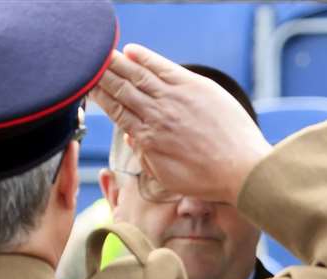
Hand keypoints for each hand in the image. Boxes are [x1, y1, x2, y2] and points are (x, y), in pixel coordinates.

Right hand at [90, 45, 270, 204]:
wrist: (242, 170)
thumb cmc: (208, 179)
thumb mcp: (168, 176)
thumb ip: (146, 155)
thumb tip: (130, 136)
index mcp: (147, 139)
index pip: (116, 111)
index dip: (99, 96)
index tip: (87, 87)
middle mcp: (156, 115)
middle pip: (121, 88)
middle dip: (101, 75)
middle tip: (85, 63)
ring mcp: (174, 98)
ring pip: (137, 74)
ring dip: (116, 62)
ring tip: (101, 54)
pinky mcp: (194, 86)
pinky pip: (162, 66)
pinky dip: (144, 57)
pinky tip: (131, 50)